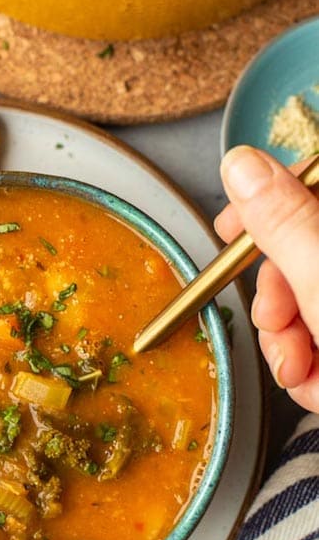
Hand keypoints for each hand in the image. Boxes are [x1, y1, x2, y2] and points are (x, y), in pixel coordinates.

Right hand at [215, 145, 318, 412]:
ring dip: (292, 346)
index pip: (317, 184)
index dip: (267, 203)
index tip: (231, 229)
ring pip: (308, 305)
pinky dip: (314, 372)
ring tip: (305, 374)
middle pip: (305, 252)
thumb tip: (243, 165)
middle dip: (279, 300)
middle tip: (277, 325)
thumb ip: (284, 222)